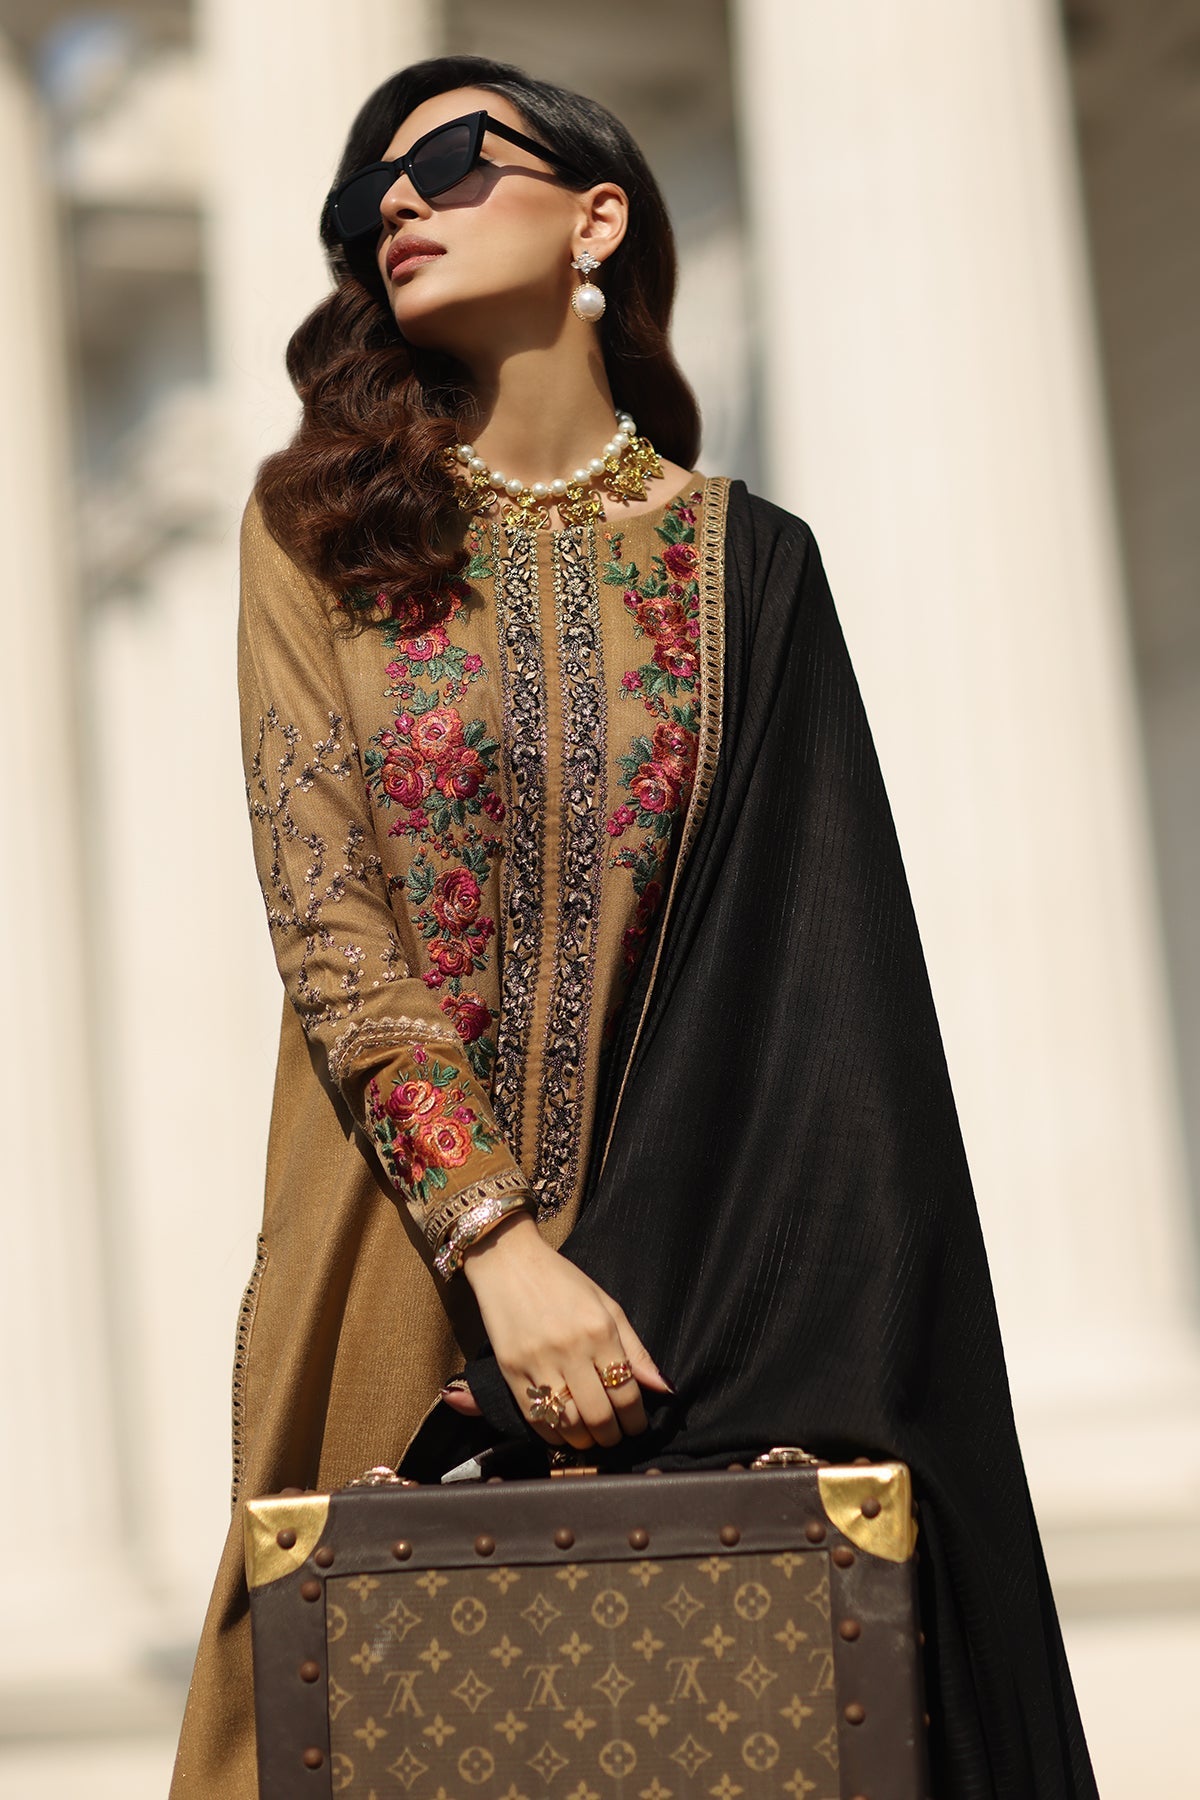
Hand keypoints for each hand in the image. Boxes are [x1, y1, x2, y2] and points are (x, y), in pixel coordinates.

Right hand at [442, 1213, 671, 1450]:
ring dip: (584, 1440)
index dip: (635, 1420)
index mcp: (600, 1331)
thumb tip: (664, 1388)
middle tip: (615, 1436)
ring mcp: (538, 1361)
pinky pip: (536, 1418)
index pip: (626, 1393)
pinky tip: (564, 1431)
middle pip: (599, 1415)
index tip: (636, 1426)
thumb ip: (636, 1350)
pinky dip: (553, 1435)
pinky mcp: (511, 1370)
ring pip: (568, 1422)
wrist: (508, 1261)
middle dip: (612, 1435)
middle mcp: (571, 1349)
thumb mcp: (607, 1305)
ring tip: (591, 1437)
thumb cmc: (562, 1281)